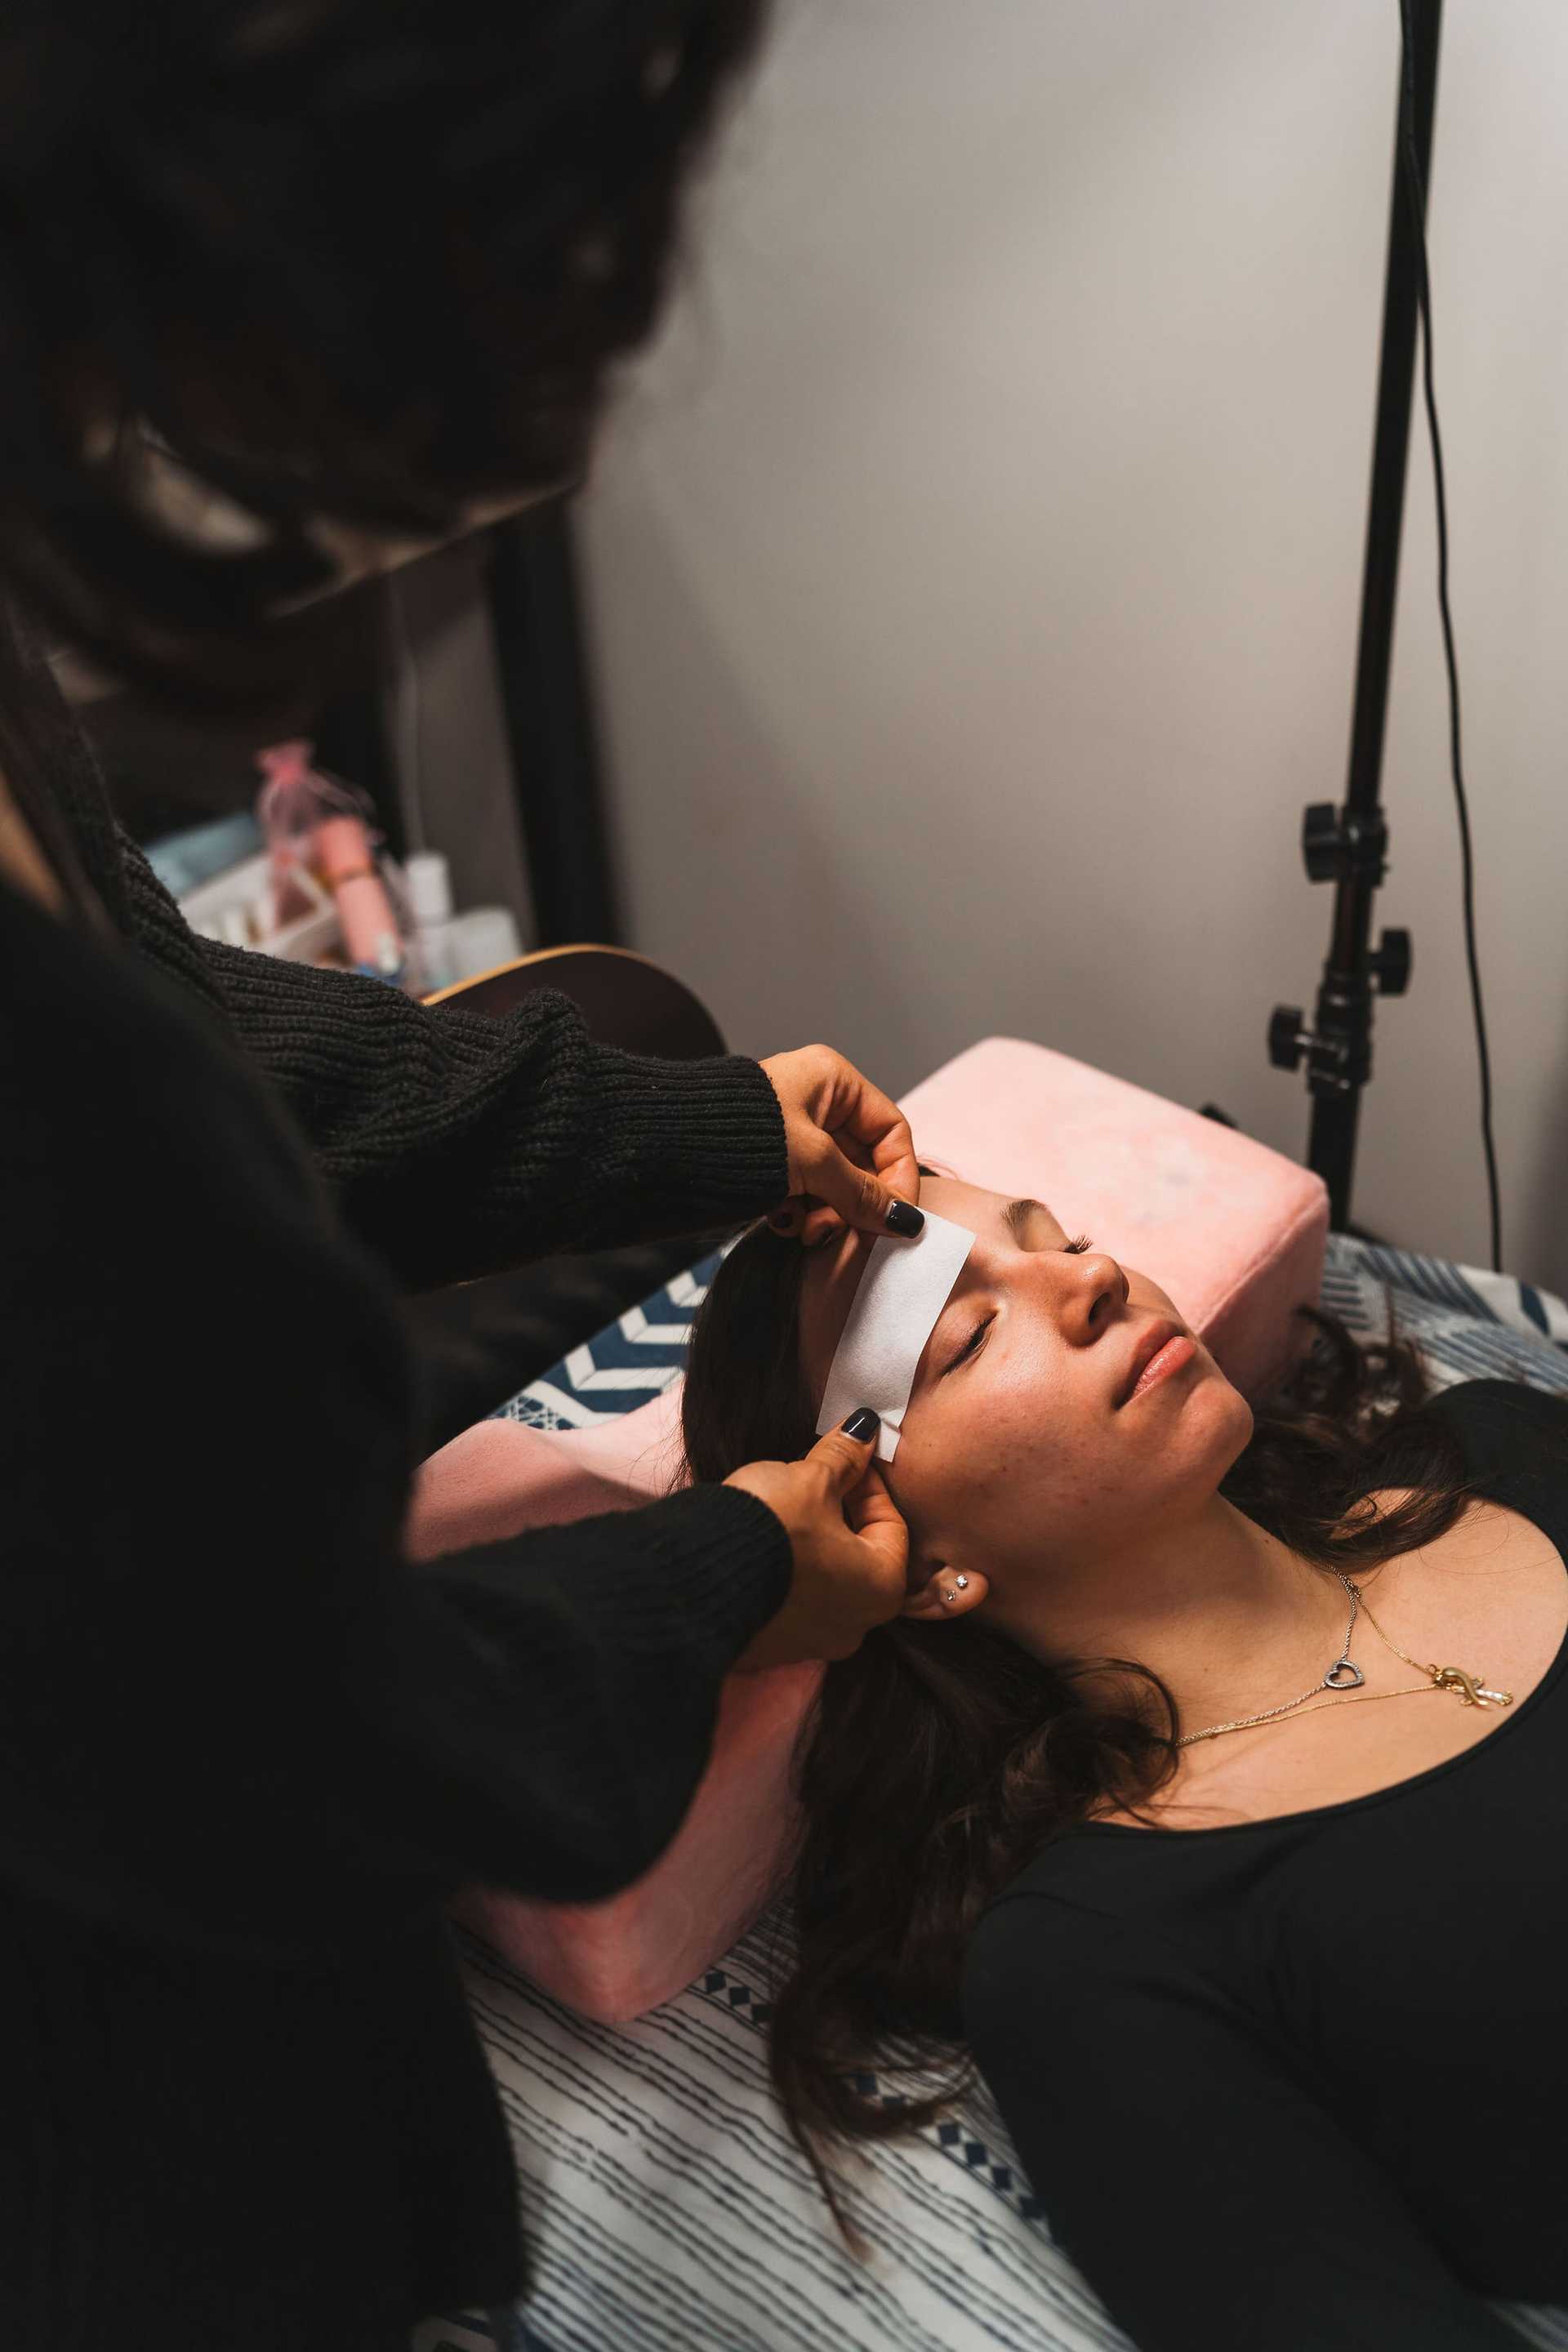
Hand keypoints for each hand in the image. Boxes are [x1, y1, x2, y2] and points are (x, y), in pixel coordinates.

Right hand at [726, 1413, 908, 1670]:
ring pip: (822, 1580)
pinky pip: (787, 1600)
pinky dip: (783, 1571)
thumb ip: (843, 1457)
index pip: (891, 1526)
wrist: (694, 1579)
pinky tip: (760, 1542)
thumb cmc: (770, 1529)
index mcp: (881, 1589)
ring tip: (783, 1507)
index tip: (845, 1460)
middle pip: (857, 1556)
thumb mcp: (810, 1481)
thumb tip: (865, 1430)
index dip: (868, 1484)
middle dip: (839, 1514)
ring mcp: (809, 1643)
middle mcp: (854, 1627)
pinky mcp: (768, 1646)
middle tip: (816, 1479)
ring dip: (810, 1543)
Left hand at [759, 1043, 921, 1245]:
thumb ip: (861, 1193)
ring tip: (806, 1229)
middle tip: (849, 1235)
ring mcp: (792, 1132)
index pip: (891, 1131)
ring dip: (827, 1213)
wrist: (664, 1147)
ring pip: (834, 1183)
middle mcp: (816, 1102)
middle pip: (863, 1162)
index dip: (899, 1177)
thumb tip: (905, 1222)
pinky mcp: (770, 1161)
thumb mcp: (812, 1162)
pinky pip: (805, 1191)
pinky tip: (782, 1222)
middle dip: (856, 1203)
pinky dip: (800, 1212)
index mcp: (833, 1080)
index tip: (897, 1220)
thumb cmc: (739, 1136)